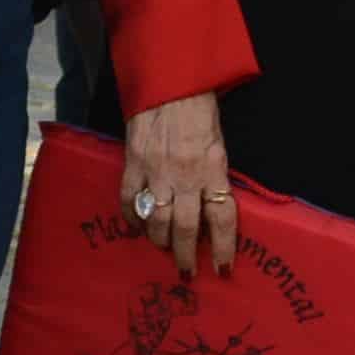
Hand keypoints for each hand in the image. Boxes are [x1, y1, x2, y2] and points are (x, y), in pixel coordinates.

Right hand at [123, 89, 239, 277]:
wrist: (170, 83)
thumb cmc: (200, 112)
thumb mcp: (218, 144)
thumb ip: (214, 176)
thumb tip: (212, 209)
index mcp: (213, 169)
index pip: (222, 217)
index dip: (224, 247)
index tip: (222, 269)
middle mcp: (186, 175)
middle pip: (186, 228)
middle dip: (186, 255)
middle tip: (186, 271)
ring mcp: (156, 171)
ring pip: (157, 220)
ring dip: (160, 240)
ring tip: (163, 247)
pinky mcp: (133, 164)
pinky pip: (130, 201)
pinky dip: (133, 218)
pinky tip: (137, 226)